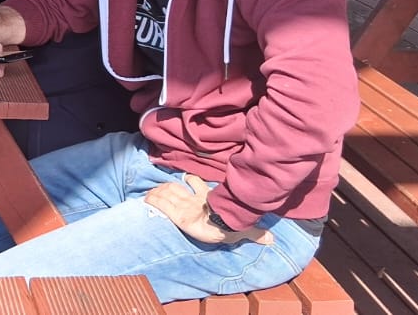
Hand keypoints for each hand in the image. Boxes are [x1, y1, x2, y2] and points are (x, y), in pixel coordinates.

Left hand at [143, 174, 273, 245]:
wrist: (223, 224)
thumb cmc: (233, 224)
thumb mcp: (243, 227)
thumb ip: (254, 232)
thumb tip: (272, 240)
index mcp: (209, 199)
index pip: (198, 185)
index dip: (190, 180)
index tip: (185, 178)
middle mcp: (194, 201)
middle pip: (177, 189)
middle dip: (167, 188)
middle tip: (159, 189)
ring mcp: (184, 207)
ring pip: (167, 194)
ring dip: (158, 193)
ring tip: (150, 194)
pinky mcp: (176, 215)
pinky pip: (161, 205)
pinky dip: (153, 201)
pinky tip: (146, 200)